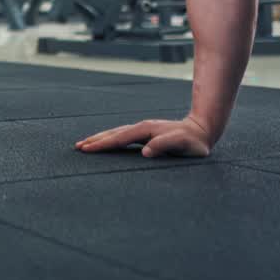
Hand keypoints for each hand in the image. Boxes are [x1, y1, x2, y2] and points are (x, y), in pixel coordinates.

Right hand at [74, 116, 213, 157]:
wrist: (202, 130)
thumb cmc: (193, 142)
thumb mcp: (182, 144)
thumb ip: (164, 145)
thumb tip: (144, 152)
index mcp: (146, 130)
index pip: (119, 138)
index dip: (103, 144)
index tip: (87, 148)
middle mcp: (141, 127)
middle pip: (113, 133)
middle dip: (95, 140)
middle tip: (78, 147)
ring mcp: (142, 130)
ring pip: (116, 133)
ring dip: (100, 138)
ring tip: (86, 144)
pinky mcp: (145, 134)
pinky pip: (122, 136)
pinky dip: (110, 139)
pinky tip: (106, 142)